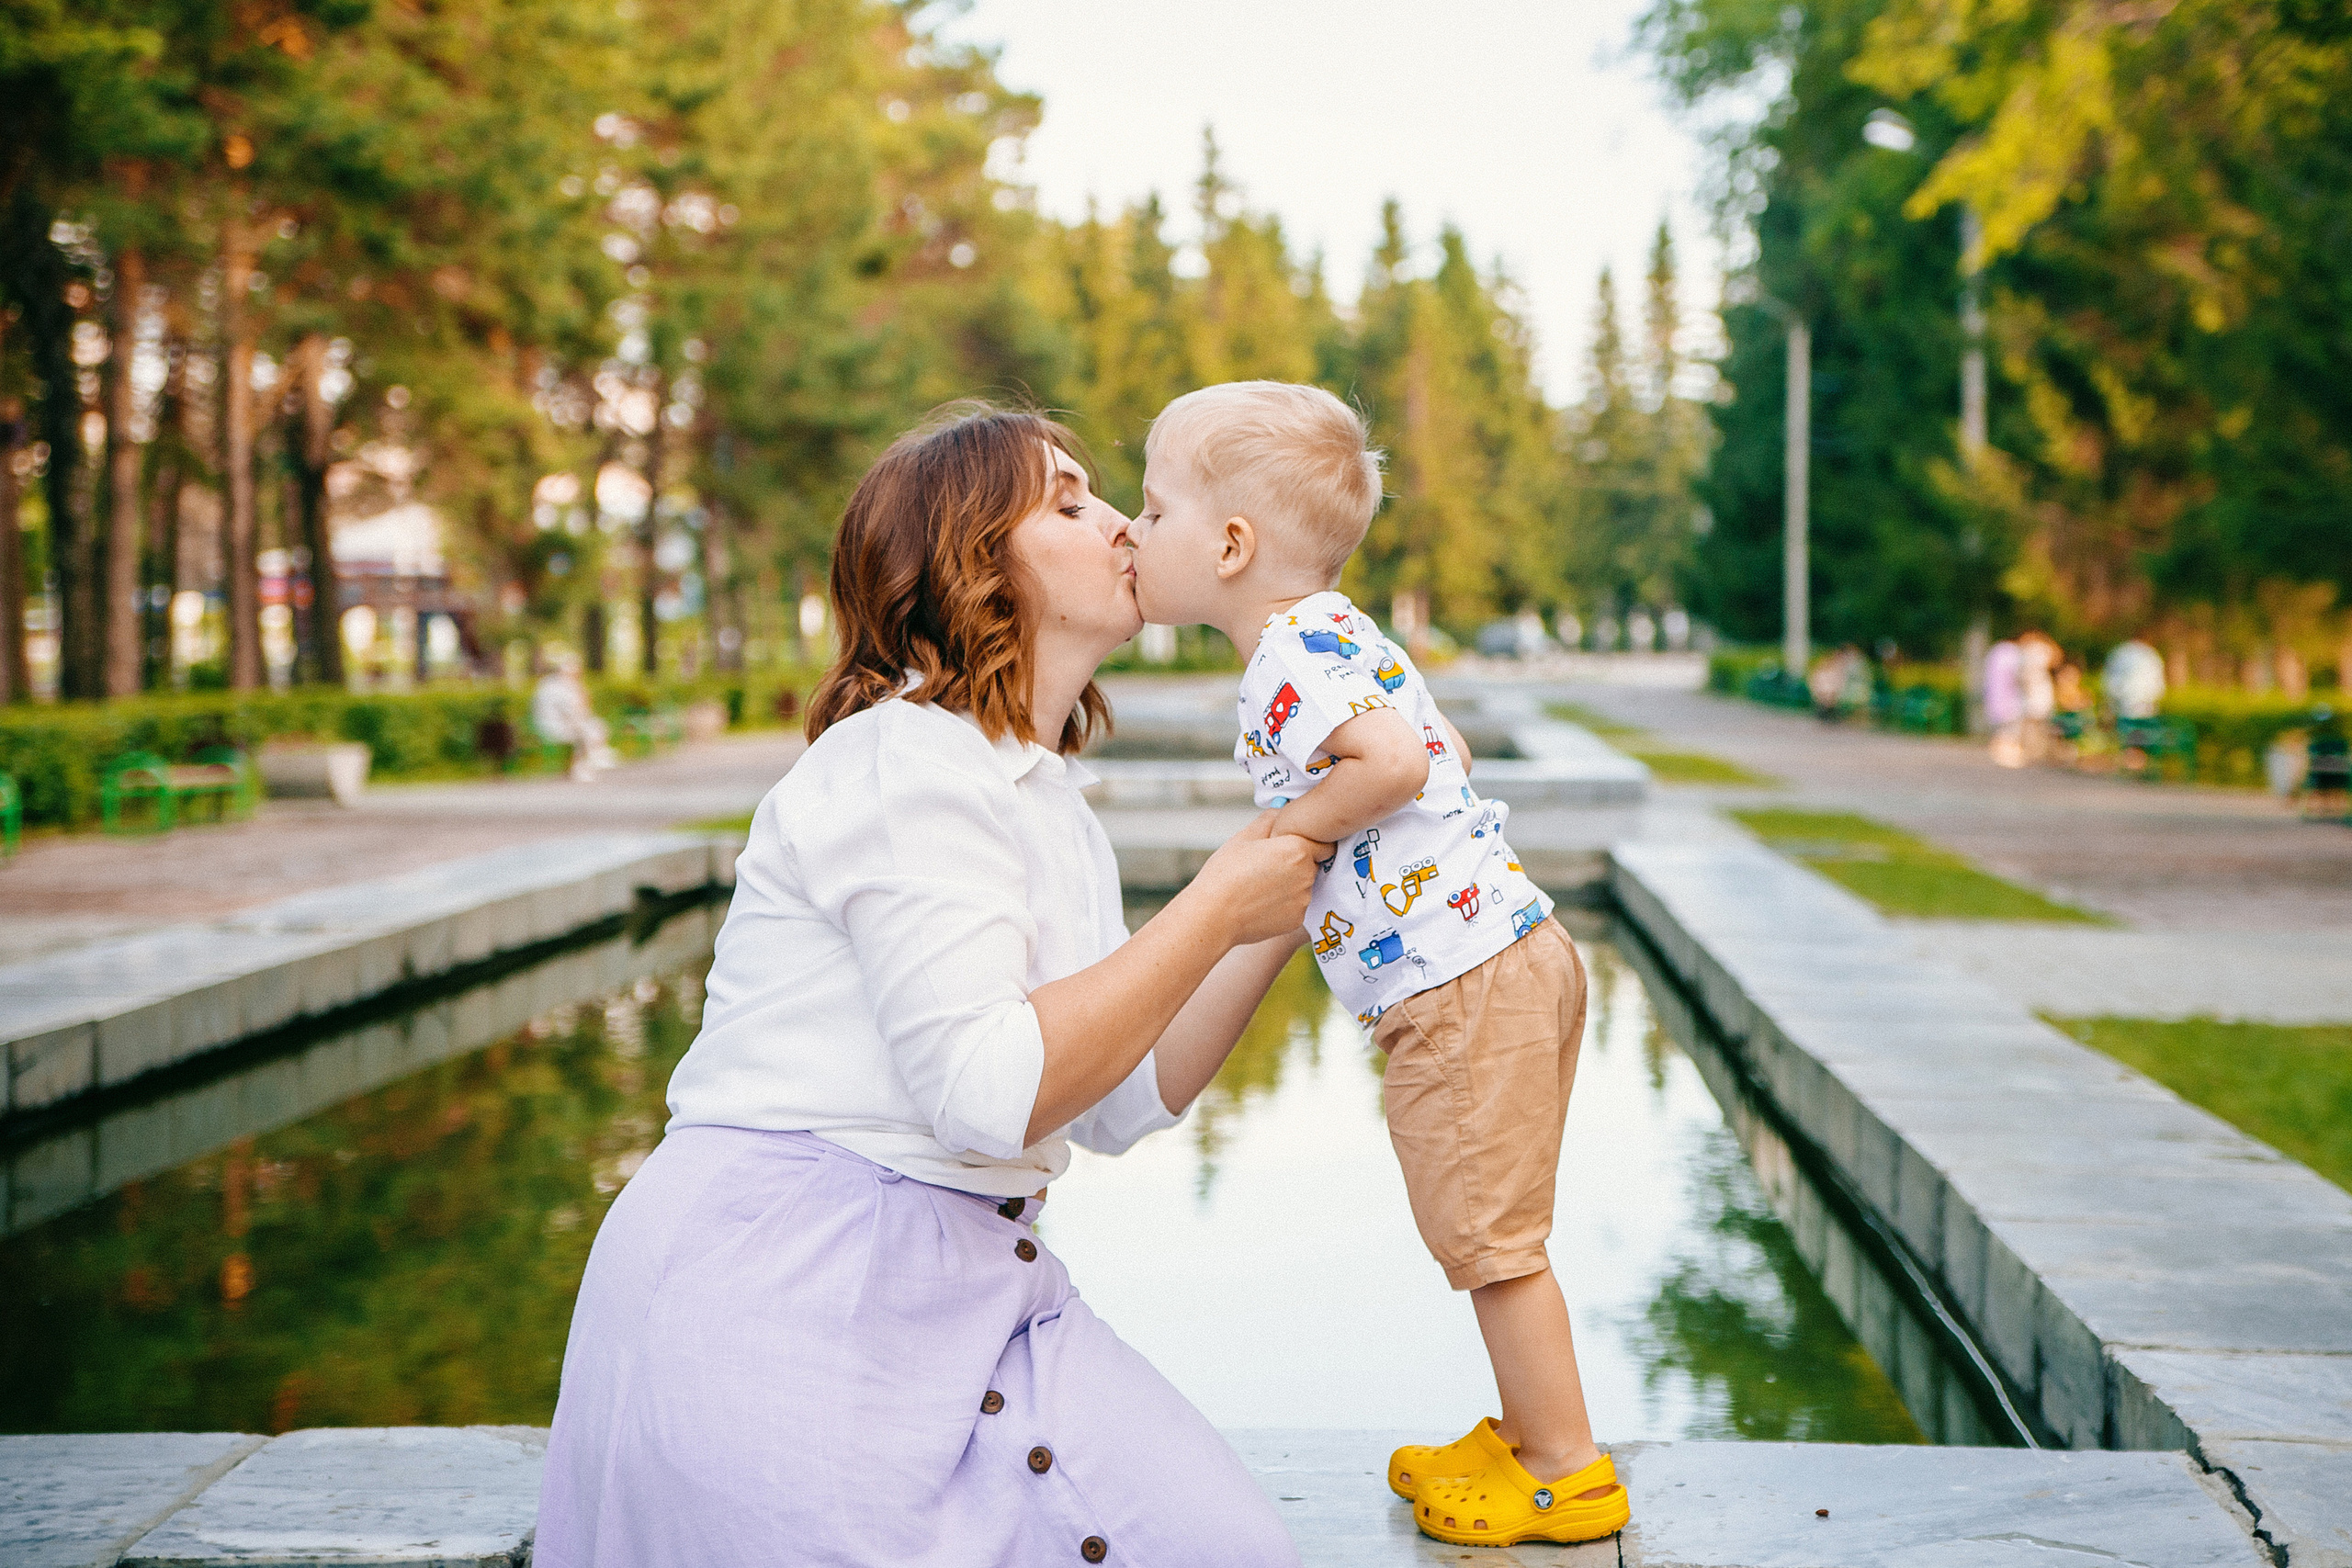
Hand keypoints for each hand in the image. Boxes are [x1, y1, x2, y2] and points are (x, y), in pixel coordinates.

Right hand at [1188, 812, 1323, 944]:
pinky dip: (1283, 905)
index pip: (1324, 844)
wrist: (1214, 915)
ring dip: (1290, 885)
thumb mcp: (1244, 838)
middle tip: (1268, 867)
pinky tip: (1260, 903)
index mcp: (1298, 850)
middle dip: (1296, 864)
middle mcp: (1307, 875)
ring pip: (1303, 887)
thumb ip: (1268, 820)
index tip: (1292, 847)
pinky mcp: (1296, 921)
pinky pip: (1295, 907)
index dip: (1309, 844)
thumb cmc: (1225, 873)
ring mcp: (1303, 900)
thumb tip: (1282, 809)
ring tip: (1260, 887)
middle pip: (1312, 866)